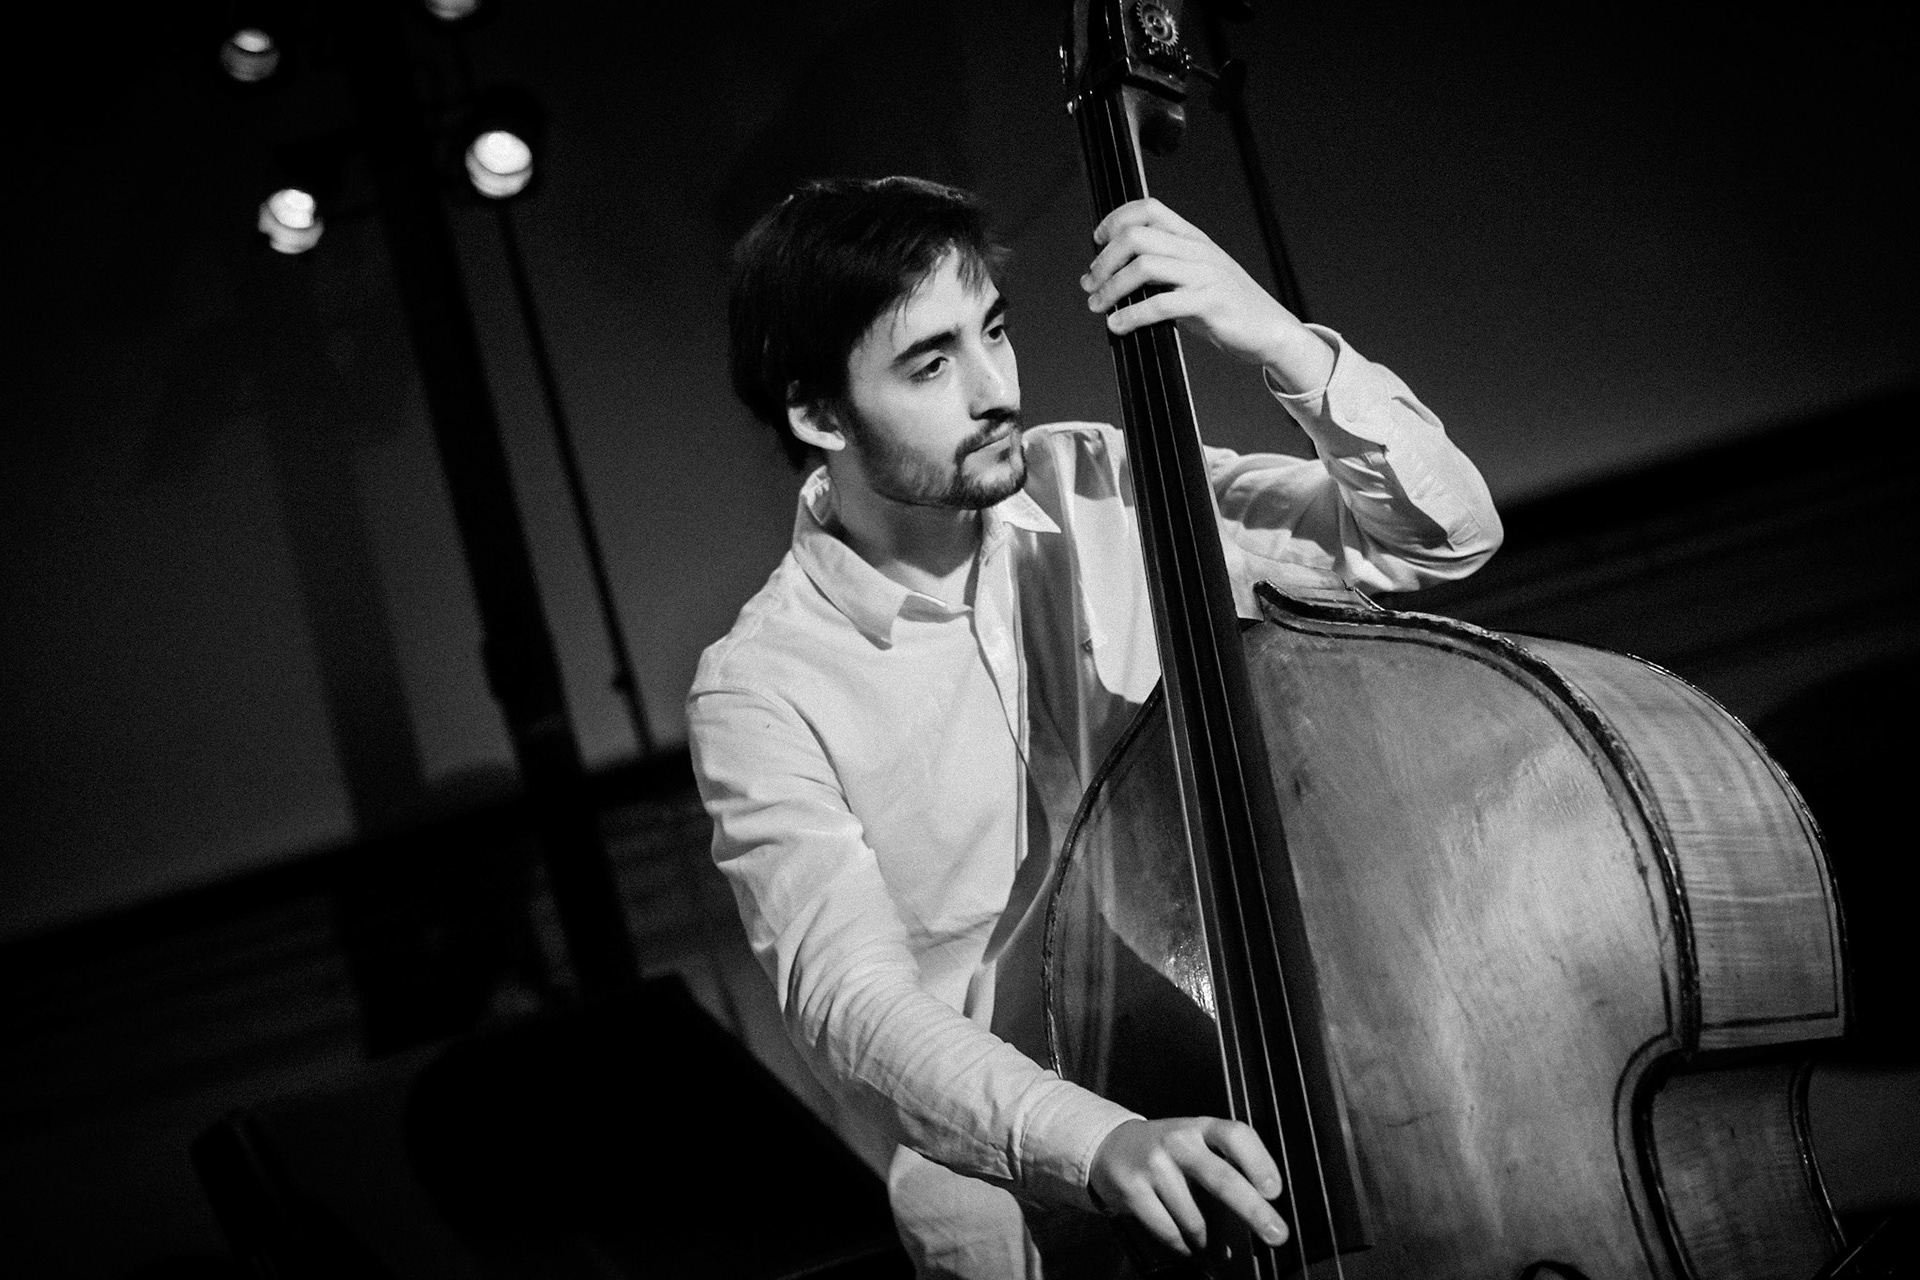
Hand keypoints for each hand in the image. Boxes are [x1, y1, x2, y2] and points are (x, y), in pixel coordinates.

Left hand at [1080, 198, 1332, 393]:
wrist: (1270, 329)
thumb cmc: (1226, 305)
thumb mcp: (1195, 275)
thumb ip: (1163, 268)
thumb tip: (1114, 275)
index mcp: (1193, 237)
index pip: (1149, 209)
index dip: (1115, 219)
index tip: (1097, 241)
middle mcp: (1197, 250)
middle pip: (1136, 236)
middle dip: (1104, 260)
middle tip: (1090, 284)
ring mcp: (1204, 275)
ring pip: (1144, 267)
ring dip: (1111, 288)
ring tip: (1098, 305)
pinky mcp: (1209, 303)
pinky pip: (1160, 304)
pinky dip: (1131, 315)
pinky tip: (1118, 325)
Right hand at [1088, 1116, 1289, 1257]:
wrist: (1112, 1148)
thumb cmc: (1168, 1152)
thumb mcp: (1197, 1144)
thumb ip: (1226, 1167)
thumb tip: (1260, 1212)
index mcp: (1201, 1127)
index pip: (1235, 1135)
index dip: (1259, 1161)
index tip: (1274, 1191)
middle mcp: (1178, 1141)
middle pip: (1221, 1178)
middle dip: (1254, 1211)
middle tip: (1277, 1234)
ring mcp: (1154, 1164)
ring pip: (1194, 1218)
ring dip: (1209, 1241)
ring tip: (1212, 1246)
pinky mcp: (1133, 1189)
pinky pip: (1169, 1231)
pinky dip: (1184, 1246)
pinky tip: (1188, 1245)